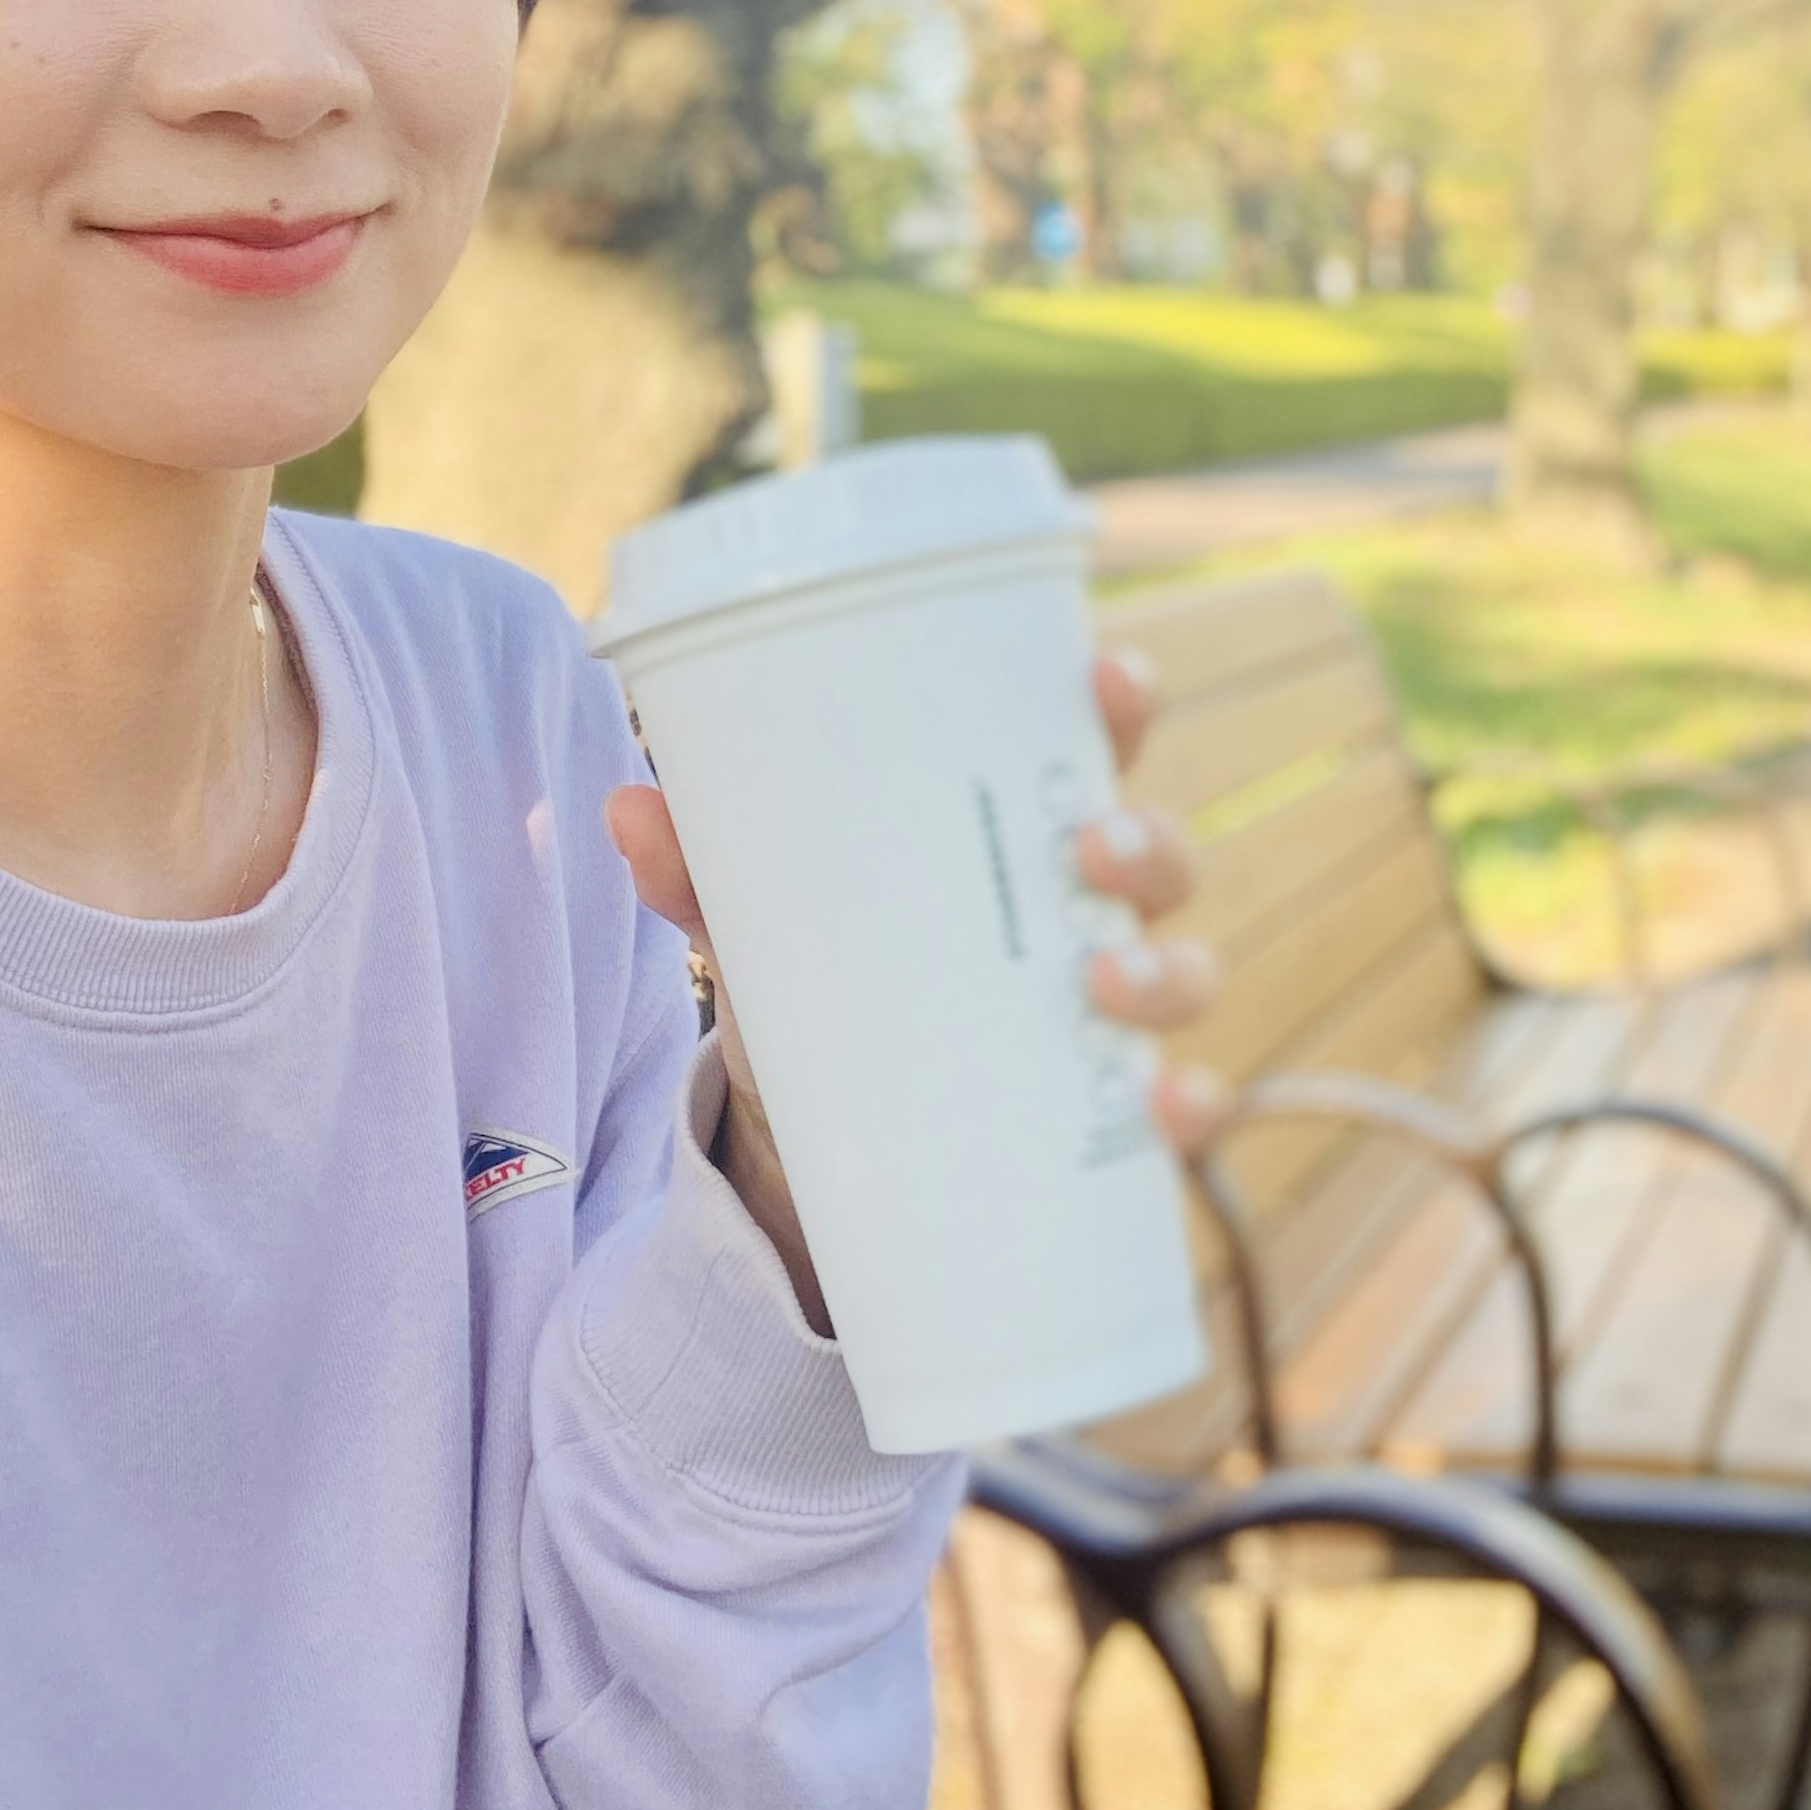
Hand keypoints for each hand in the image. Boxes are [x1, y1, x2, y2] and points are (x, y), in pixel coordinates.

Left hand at [603, 645, 1227, 1337]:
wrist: (821, 1134)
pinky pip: (1176, 1104)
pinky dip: (1187, 1103)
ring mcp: (1103, 1008)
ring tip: (1107, 981)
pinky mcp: (1105, 1108)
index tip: (1109, 675)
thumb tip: (623, 809)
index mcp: (1014, 828)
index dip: (1120, 701)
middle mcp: (1080, 911)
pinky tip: (1168, 1108)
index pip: (1089, 743)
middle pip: (1155, 855)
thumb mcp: (760, 921)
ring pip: (1182, 970)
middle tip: (1094, 850)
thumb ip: (702, 871)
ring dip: (1166, 968)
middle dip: (1147, 844)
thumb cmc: (821, 969)